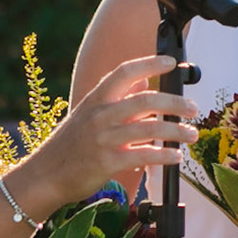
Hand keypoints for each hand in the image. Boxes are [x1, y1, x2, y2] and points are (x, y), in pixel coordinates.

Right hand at [12, 55, 197, 213]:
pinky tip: (176, 156)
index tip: (171, 62)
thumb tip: (143, 83)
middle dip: (175, 102)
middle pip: (146, 100)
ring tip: (192, 134)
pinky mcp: (108, 162)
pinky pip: (144, 155)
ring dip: (177, 131)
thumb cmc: (69, 145)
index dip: (150, 64)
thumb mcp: (88, 114)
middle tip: (193, 108)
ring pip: (150, 128)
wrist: (44, 175)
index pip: (125, 72)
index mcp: (96, 99)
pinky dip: (165, 155)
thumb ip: (116, 99)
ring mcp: (104, 138)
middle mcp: (100, 115)